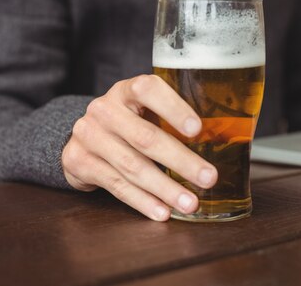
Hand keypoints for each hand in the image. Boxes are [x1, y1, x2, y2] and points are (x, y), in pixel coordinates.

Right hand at [62, 74, 217, 220]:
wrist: (85, 136)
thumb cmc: (130, 121)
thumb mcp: (146, 109)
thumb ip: (172, 118)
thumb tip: (222, 139)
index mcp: (127, 90)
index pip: (148, 89)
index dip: (173, 108)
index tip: (197, 129)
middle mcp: (105, 109)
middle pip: (145, 137)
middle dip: (180, 160)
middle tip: (208, 177)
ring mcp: (89, 135)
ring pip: (132, 166)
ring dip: (164, 188)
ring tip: (190, 203)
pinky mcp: (79, 161)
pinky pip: (116, 185)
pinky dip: (143, 201)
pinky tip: (162, 211)